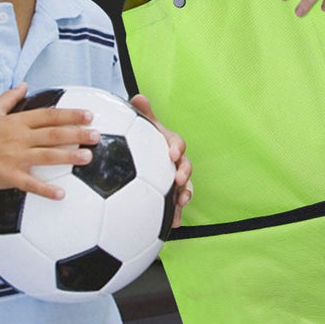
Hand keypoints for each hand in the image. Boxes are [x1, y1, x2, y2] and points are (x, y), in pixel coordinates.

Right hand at [0, 84, 98, 199]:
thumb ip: (9, 98)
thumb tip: (23, 85)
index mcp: (17, 122)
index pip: (48, 116)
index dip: (70, 114)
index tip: (89, 115)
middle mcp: (19, 138)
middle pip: (53, 134)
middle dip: (77, 134)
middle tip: (97, 135)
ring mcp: (14, 157)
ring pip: (47, 156)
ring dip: (69, 157)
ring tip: (88, 157)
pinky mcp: (8, 175)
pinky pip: (30, 183)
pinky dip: (45, 189)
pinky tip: (61, 194)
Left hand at [130, 93, 192, 225]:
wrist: (139, 155)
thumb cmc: (141, 138)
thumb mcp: (141, 125)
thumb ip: (141, 113)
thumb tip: (138, 98)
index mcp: (169, 144)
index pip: (176, 143)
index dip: (176, 147)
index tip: (172, 153)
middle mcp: (175, 162)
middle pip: (185, 166)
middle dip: (185, 173)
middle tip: (178, 179)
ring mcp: (175, 179)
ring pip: (185, 186)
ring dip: (185, 194)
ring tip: (180, 203)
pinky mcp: (171, 195)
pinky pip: (176, 204)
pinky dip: (176, 213)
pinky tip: (173, 225)